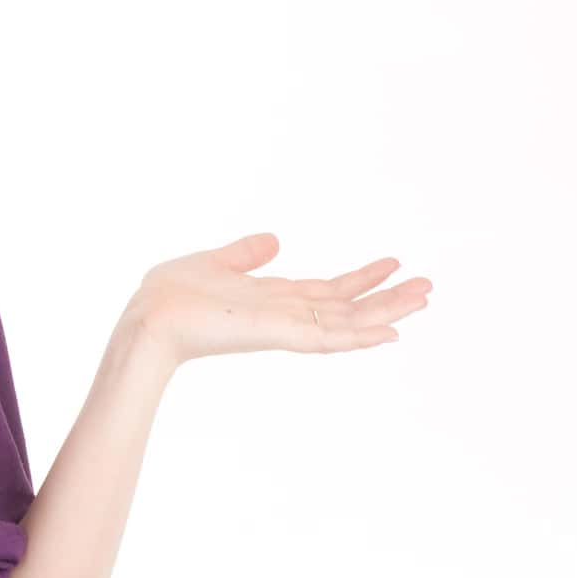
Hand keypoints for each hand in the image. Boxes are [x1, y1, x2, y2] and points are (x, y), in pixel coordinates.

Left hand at [124, 232, 430, 367]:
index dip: (360, 279)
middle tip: (428, 287)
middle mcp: (285, 315)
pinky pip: (328, 338)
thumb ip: (245, 254)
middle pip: (348, 308)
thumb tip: (275, 240)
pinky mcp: (278, 335)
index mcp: (273, 299)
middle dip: (387, 298)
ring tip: (424, 298)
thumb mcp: (214, 262)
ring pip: (348, 322)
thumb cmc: (169, 296)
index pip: (327, 291)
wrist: (148, 318)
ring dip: (387, 311)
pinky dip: (360, 336)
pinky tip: (390, 332)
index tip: (392, 264)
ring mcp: (285, 327)